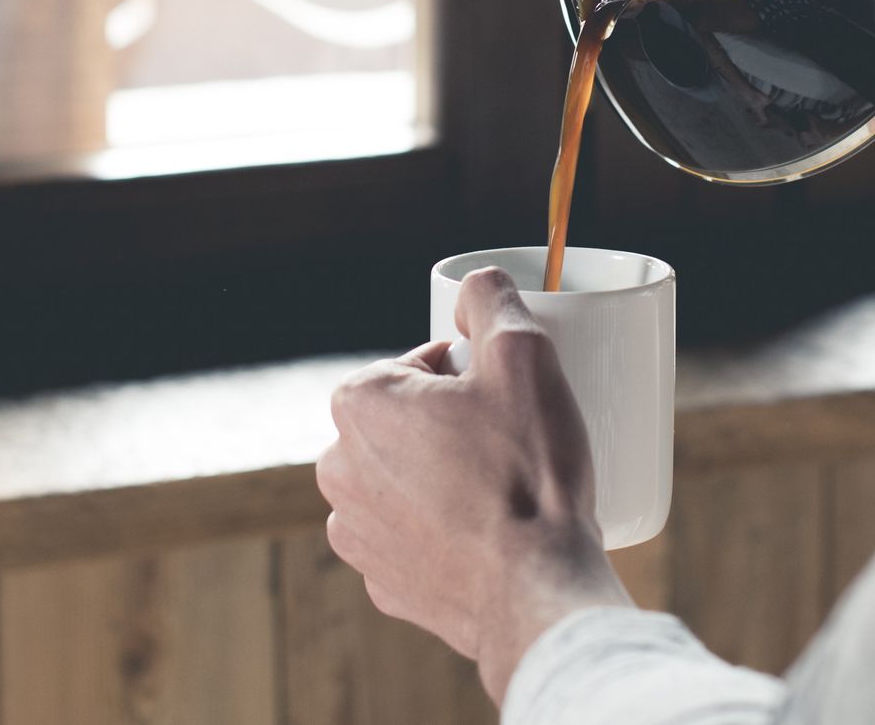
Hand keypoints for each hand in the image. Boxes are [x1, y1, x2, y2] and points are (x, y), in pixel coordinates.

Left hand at [317, 268, 631, 700]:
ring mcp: (356, 533)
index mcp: (359, 403)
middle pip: (409, 421)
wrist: (537, 591)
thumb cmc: (527, 472)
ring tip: (504, 491)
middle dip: (454, 424)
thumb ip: (491, 297)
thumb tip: (474, 284)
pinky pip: (414, 536)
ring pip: (408, 479)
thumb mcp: (523, 353)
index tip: (506, 402)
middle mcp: (338, 468)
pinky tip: (490, 536)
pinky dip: (446, 531)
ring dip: (446, 476)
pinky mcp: (383, 584)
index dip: (473, 375)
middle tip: (513, 443)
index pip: (421, 363)